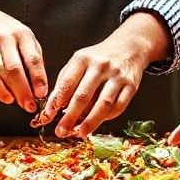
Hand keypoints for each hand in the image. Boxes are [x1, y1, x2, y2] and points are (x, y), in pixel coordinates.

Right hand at [0, 0, 46, 112]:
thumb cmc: (5, 29)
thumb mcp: (24, 34)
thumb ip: (34, 55)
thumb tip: (41, 82)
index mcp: (22, 33)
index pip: (32, 58)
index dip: (38, 78)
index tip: (42, 93)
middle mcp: (5, 38)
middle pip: (14, 69)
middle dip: (24, 91)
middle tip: (30, 105)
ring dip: (10, 93)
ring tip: (19, 102)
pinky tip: (5, 97)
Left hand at [36, 14, 167, 136]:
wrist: (128, 47)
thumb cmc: (99, 57)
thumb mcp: (79, 61)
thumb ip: (66, 81)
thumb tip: (54, 106)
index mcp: (83, 59)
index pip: (67, 82)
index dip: (56, 101)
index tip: (48, 115)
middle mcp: (100, 66)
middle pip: (84, 95)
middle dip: (71, 116)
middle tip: (61, 130)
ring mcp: (117, 76)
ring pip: (103, 104)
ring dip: (90, 122)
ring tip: (80, 133)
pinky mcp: (131, 85)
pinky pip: (118, 106)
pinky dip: (107, 118)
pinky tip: (98, 123)